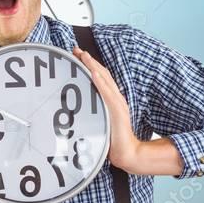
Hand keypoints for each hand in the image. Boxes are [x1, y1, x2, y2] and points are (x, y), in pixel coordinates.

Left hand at [72, 46, 143, 172]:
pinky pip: (107, 93)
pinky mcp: (117, 111)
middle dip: (89, 61)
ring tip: (82, 55)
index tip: (77, 55)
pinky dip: (100, 82)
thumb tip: (76, 110)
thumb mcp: (100, 122)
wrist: (127, 152)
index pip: (100, 77)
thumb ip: (92, 114)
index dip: (90, 65)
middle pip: (102, 74)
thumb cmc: (112, 139)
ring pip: (104, 80)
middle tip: (76, 50)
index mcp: (112, 100)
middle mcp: (115, 98)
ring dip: (92, 66)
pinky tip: (93, 73)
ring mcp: (117, 104)